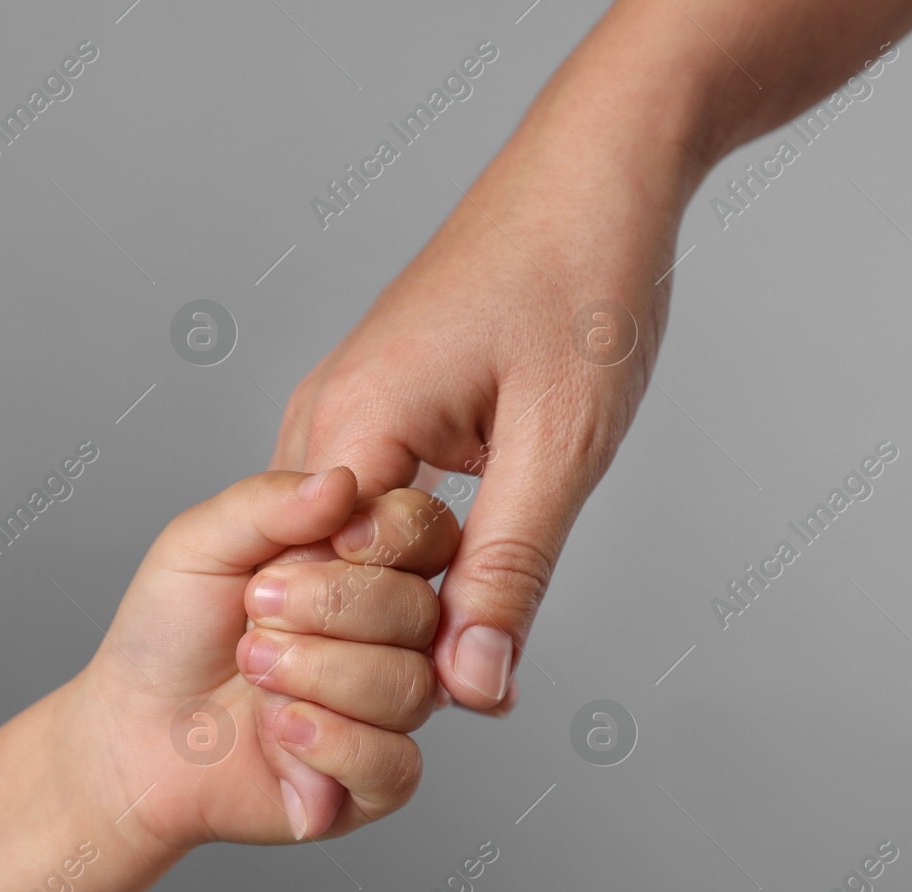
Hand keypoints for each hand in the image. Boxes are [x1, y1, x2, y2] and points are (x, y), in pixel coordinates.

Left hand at [62, 468, 460, 853]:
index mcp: (366, 565)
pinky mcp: (376, 780)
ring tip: (255, 671)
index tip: (329, 542)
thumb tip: (344, 483)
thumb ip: (269, 502)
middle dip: (329, 609)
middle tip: (256, 613)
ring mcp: (390, 709)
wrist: (130, 730)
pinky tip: (280, 729)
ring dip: (317, 675)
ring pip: (410, 687)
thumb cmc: (168, 634)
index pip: (430, 534)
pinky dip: (329, 742)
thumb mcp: (201, 543)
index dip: (389, 536)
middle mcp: (393, 636)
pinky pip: (395, 761)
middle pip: (422, 611)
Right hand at [272, 156, 674, 711]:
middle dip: (379, 641)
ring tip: (467, 639)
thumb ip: (508, 572)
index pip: (314, 590)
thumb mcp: (560, 446)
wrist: (597, 168)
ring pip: (344, 543)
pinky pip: (371, 505)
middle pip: (315, 574)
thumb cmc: (583, 281)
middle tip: (467, 678)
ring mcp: (346, 404)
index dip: (369, 662)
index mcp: (351, 422)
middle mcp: (324, 415)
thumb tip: (470, 686)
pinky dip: (410, 554)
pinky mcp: (380, 401)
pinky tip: (461, 577)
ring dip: (397, 600)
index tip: (436, 702)